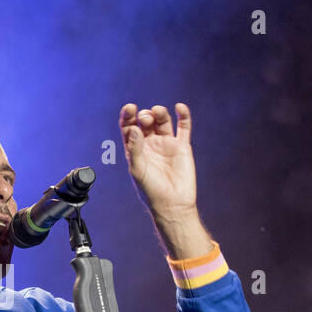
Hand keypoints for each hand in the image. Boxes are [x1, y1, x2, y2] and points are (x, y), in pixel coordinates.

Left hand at [118, 102, 196, 217]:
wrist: (172, 203)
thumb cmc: (151, 190)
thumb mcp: (138, 169)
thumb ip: (135, 149)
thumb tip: (134, 129)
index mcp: (135, 149)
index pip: (128, 127)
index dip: (128, 116)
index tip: (130, 108)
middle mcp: (150, 144)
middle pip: (145, 121)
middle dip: (144, 116)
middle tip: (145, 119)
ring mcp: (166, 144)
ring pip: (162, 121)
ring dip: (159, 113)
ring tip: (158, 112)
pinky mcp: (182, 146)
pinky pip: (184, 127)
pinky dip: (183, 116)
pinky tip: (180, 107)